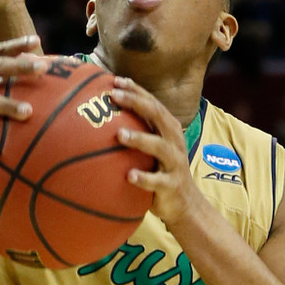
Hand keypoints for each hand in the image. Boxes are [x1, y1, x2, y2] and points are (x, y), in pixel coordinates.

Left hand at [110, 78, 203, 227]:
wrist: (184, 203)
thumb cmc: (159, 171)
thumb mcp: (150, 148)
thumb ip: (134, 132)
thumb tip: (100, 120)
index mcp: (168, 129)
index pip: (152, 102)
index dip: (135, 90)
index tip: (114, 80)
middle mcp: (174, 140)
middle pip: (157, 115)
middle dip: (136, 102)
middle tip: (113, 95)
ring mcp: (174, 162)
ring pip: (159, 146)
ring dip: (139, 139)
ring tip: (119, 135)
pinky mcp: (171, 184)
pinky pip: (157, 181)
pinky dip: (143, 178)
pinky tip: (128, 176)